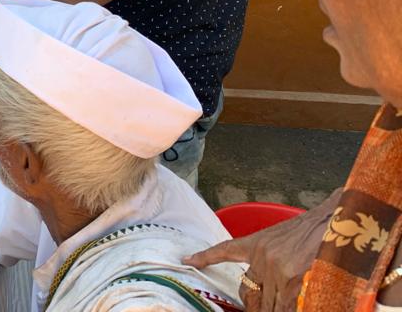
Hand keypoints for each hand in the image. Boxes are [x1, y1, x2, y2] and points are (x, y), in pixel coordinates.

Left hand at [183, 191, 340, 311]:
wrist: (337, 222)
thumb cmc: (314, 229)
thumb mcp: (282, 238)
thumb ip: (268, 258)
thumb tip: (263, 282)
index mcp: (256, 244)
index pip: (224, 251)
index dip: (204, 257)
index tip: (187, 260)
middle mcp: (263, 258)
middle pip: (250, 294)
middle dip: (256, 306)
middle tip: (261, 307)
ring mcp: (279, 272)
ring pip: (270, 306)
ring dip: (275, 309)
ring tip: (282, 302)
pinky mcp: (297, 283)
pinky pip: (288, 308)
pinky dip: (289, 309)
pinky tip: (294, 304)